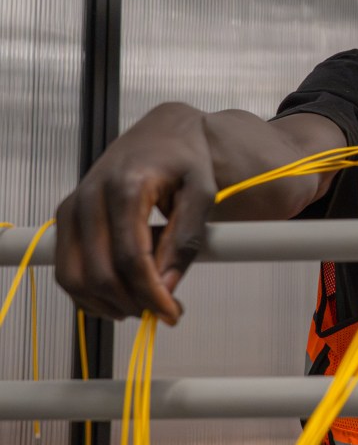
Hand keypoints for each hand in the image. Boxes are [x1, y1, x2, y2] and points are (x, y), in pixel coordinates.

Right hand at [55, 103, 216, 324]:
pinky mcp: (66, 216)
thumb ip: (187, 238)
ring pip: (74, 277)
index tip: (172, 313)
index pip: (131, 258)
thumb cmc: (185, 158)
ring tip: (144, 306)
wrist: (161, 131)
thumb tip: (168, 286)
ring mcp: (73, 207)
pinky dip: (89, 293)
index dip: (151, 294)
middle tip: (163, 313)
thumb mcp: (203, 193)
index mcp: (126, 187)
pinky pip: (66, 269)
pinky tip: (121, 297)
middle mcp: (91, 197)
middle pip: (99, 272)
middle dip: (132, 303)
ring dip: (107, 303)